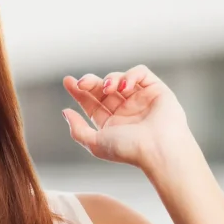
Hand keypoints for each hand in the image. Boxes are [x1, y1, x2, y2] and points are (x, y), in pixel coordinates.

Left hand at [62, 65, 189, 170]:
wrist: (158, 149)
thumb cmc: (129, 149)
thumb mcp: (95, 143)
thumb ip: (78, 130)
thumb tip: (65, 112)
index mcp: (112, 124)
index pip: (92, 103)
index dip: (79, 92)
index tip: (68, 81)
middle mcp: (126, 111)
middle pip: (103, 89)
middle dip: (91, 83)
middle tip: (83, 83)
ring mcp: (141, 100)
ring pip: (120, 79)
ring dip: (110, 79)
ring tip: (108, 88)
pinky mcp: (156, 90)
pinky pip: (141, 73)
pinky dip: (131, 74)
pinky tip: (124, 86)